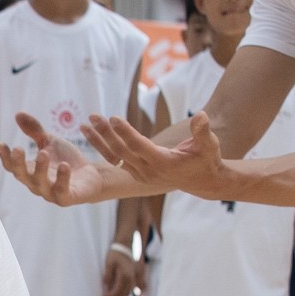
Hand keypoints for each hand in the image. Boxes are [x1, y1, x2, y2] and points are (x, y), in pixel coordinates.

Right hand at [0, 116, 113, 206]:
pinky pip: (62, 190)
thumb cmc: (66, 159)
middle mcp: (36, 184)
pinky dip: (62, 178)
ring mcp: (51, 193)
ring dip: (40, 169)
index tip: (0, 143)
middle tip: (18, 149)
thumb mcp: (50, 142)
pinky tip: (64, 165)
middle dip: (18, 163)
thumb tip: (18, 114)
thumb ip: (35, 131)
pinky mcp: (67, 198)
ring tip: (43, 153)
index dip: (5, 156)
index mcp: (30, 171)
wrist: (92, 175)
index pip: (12, 166)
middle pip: (22, 176)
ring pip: (41, 183)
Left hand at [82, 111, 221, 195]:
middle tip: (93, 116)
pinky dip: (103, 147)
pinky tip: (92, 134)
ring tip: (84, 124)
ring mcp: (141, 174)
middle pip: (122, 150)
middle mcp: (148, 171)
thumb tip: (202, 115)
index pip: (140, 146)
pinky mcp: (137, 173)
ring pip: (115, 156)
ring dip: (99, 140)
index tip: (113, 118)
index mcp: (163, 163)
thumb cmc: (207, 159)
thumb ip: (203, 132)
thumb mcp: (210, 145)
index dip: (126, 132)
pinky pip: (116, 160)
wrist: (202, 181)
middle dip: (107, 133)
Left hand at [101, 249, 142, 295]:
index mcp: (125, 275)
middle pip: (123, 295)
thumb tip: (105, 287)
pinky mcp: (133, 279)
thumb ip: (107, 275)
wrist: (124, 248)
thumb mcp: (108, 264)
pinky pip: (129, 291)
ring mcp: (133, 279)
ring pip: (127, 294)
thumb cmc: (115, 255)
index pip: (117, 291)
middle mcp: (131, 279)